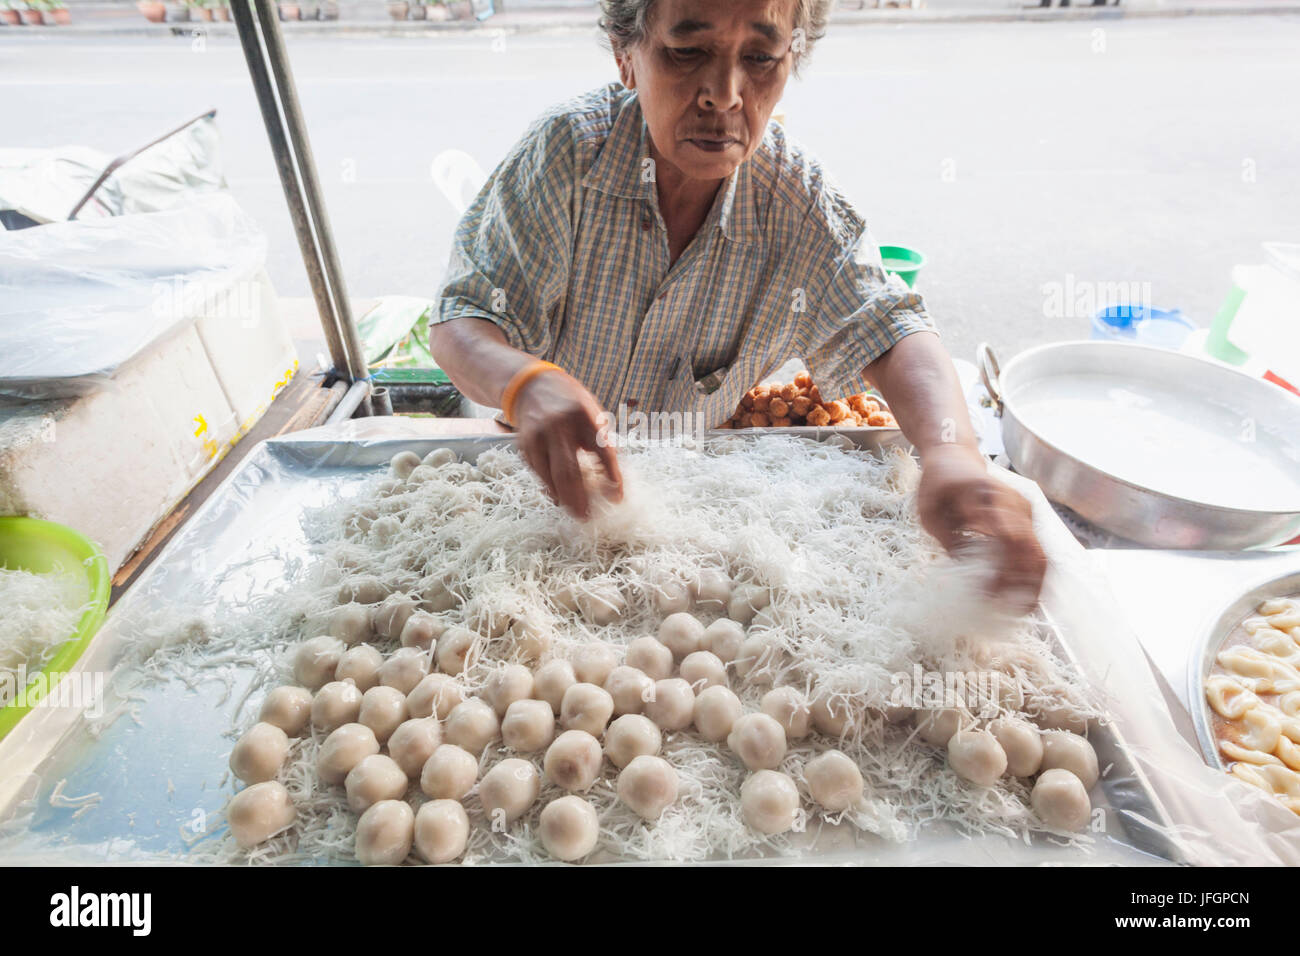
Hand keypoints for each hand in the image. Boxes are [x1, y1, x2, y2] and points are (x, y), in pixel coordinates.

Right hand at [512, 369, 622, 518]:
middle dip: (579, 498)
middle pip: (569, 470)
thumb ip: (600, 439)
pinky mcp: (524, 445)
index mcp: (583, 415)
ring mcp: (537, 436)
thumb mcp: (590, 410)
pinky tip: (559, 497)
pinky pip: (538, 472)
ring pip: (550, 476)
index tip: (617, 497)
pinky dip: (549, 487)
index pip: (602, 451)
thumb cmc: (569, 401)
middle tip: (587, 516)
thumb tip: (610, 475)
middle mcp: (557, 426)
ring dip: (563, 497)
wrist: (530, 385)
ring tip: (575, 512)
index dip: (611, 476)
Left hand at [916, 444, 1045, 613]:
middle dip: (1025, 585)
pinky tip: (1023, 595)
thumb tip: (966, 573)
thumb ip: (948, 539)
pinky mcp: (1026, 518)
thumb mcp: (929, 512)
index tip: (992, 596)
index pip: (1007, 539)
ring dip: (1033, 583)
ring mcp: (1024, 509)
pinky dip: (1032, 573)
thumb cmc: (937, 483)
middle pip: (1031, 549)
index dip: (1004, 571)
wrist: (954, 455)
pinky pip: (1035, 548)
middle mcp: (1014, 502)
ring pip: (1039, 552)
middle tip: (1012, 613)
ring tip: (1021, 611)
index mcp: (988, 497)